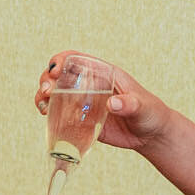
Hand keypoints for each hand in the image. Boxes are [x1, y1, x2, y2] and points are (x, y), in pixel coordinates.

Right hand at [33, 51, 167, 151]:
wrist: (152, 135)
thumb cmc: (152, 114)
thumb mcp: (143, 107)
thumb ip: (130, 104)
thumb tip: (113, 104)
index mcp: (104, 73)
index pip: (78, 59)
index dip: (62, 60)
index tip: (55, 70)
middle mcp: (91, 85)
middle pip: (60, 75)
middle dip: (47, 78)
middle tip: (47, 91)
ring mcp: (84, 102)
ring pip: (56, 93)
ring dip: (44, 95)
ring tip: (42, 105)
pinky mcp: (82, 120)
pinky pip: (61, 114)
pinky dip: (49, 113)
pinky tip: (45, 116)